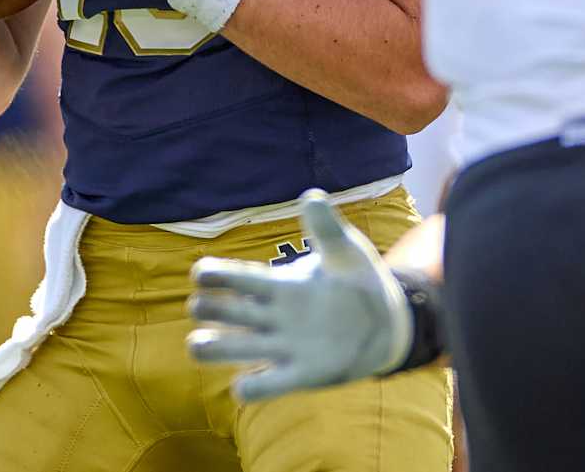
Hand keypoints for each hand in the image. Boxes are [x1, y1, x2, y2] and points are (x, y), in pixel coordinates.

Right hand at [187, 190, 412, 401]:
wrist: (386, 323)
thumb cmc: (358, 282)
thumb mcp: (346, 252)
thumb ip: (327, 228)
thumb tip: (311, 197)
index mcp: (279, 286)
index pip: (238, 278)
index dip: (215, 275)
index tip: (201, 273)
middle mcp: (273, 317)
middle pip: (226, 312)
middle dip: (209, 309)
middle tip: (201, 306)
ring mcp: (283, 347)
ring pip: (233, 349)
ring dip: (212, 348)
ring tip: (197, 345)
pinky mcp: (299, 376)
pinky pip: (265, 386)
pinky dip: (250, 387)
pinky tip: (244, 384)